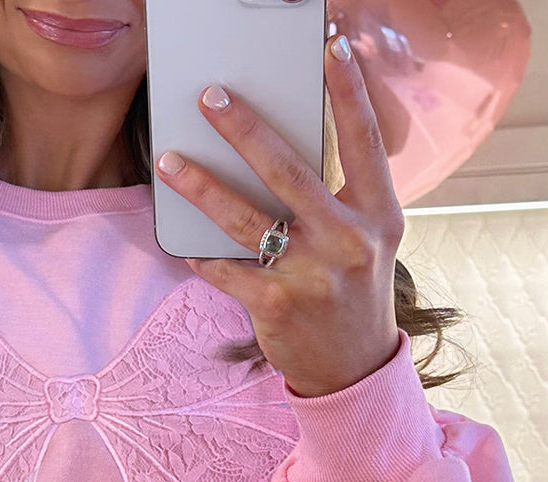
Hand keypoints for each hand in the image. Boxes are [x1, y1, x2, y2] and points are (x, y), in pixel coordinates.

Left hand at [155, 33, 403, 398]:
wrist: (353, 367)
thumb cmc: (352, 290)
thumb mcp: (366, 239)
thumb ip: (338, 197)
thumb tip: (275, 151)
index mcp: (378, 215)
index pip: (363, 142)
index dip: (350, 92)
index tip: (332, 48)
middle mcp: (349, 241)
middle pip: (289, 171)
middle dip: (245, 130)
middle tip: (211, 97)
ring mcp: (312, 276)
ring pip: (246, 218)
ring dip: (201, 186)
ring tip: (169, 161)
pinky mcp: (277, 307)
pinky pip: (227, 269)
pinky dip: (201, 254)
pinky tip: (181, 242)